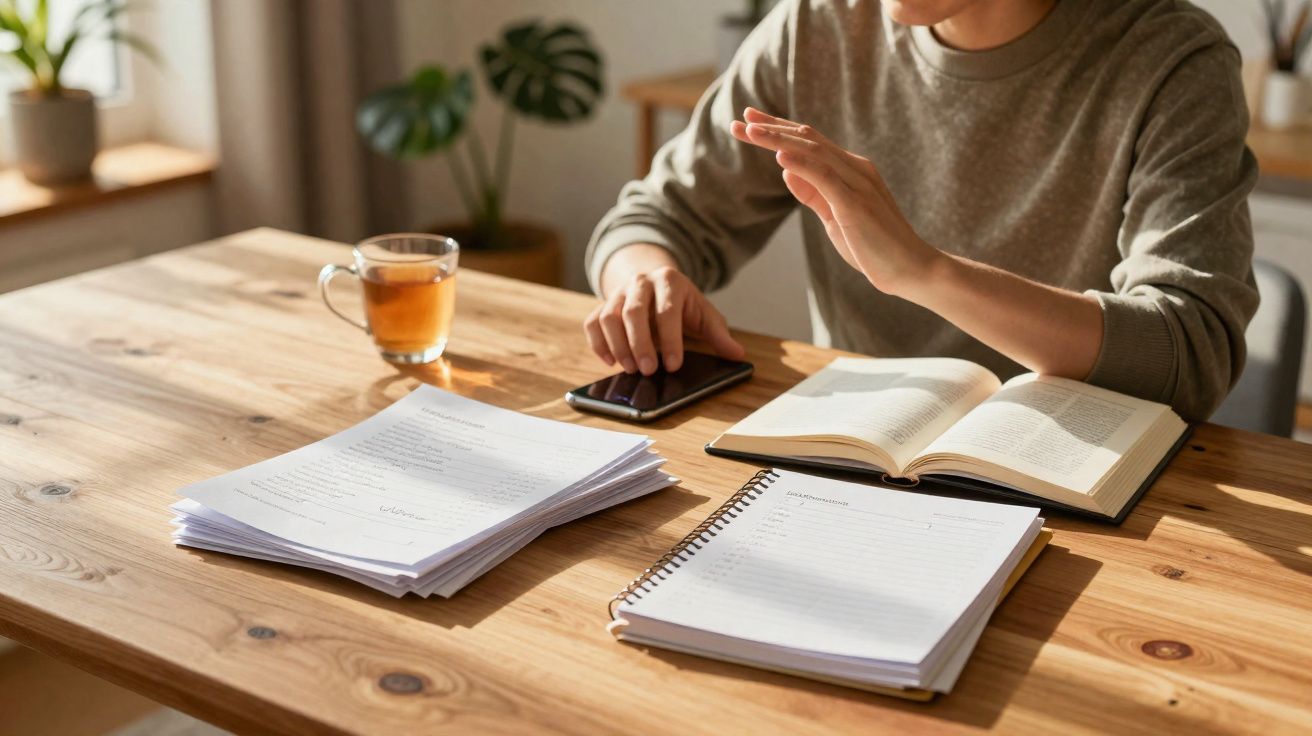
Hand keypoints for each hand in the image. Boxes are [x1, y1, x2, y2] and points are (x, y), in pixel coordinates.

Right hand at [585, 247, 744, 374]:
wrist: (654, 282)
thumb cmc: (682, 303)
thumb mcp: (704, 314)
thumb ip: (719, 334)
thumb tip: (738, 355)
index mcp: (669, 281)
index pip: (667, 310)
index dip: (670, 339)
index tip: (674, 365)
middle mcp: (640, 282)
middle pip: (633, 312)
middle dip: (640, 344)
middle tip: (647, 371)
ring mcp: (618, 292)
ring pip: (608, 316)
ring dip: (617, 346)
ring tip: (630, 368)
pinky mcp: (602, 304)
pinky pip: (592, 323)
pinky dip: (598, 344)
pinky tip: (610, 361)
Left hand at [730, 107, 942, 295]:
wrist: (911, 269)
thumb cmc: (874, 247)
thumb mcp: (835, 217)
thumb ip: (813, 193)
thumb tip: (786, 171)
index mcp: (850, 170)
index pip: (810, 142)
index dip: (778, 130)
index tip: (750, 123)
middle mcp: (855, 169)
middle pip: (808, 139)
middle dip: (771, 128)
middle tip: (741, 120)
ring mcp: (857, 183)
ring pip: (813, 151)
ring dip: (779, 140)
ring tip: (750, 131)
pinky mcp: (856, 203)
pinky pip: (826, 177)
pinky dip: (802, 164)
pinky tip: (779, 156)